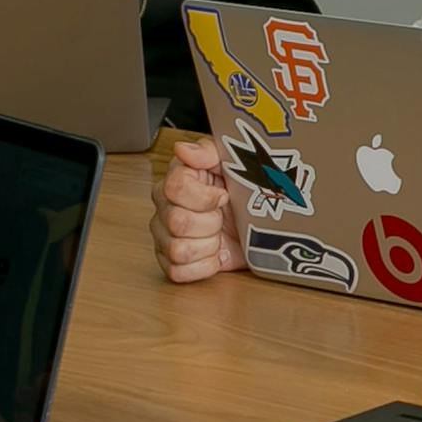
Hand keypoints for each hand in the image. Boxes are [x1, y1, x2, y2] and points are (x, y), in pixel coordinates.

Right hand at [152, 136, 244, 282]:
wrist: (257, 226)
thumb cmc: (242, 193)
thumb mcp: (232, 163)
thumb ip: (207, 152)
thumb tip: (184, 149)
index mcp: (176, 181)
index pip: (175, 187)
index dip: (204, 196)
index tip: (223, 196)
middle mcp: (165, 208)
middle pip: (178, 222)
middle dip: (210, 223)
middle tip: (222, 218)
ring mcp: (165, 237)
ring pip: (179, 250)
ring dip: (207, 246)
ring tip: (217, 236)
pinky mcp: (171, 263)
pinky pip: (178, 272)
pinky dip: (203, 266)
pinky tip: (214, 253)